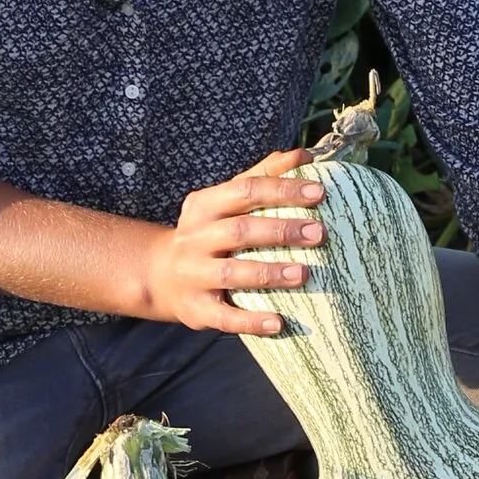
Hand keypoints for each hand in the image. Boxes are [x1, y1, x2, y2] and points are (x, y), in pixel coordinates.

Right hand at [138, 148, 324, 338]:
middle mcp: (194, 238)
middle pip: (239, 231)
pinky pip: (224, 317)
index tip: (319, 192)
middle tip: (320, 233)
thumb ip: (262, 176)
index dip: (282, 190)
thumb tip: (303, 155)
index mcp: (205, 205)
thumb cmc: (208, 232)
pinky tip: (278, 322)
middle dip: (280, 230)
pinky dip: (250, 321)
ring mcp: (193, 275)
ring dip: (268, 273)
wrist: (159, 275)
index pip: (245, 191)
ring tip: (304, 274)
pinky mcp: (196, 309)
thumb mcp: (225, 201)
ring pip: (230, 273)